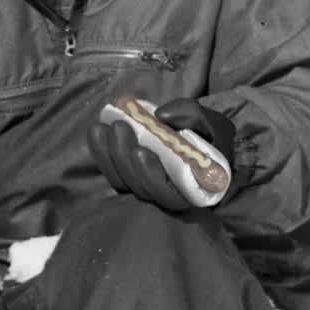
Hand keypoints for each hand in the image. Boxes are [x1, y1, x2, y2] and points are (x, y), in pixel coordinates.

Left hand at [92, 97, 232, 210]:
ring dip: (109, 154)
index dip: (151, 176)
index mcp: (193, 191)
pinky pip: (112, 172)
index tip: (140, 150)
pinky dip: (102, 152)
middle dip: (124, 156)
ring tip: (104, 127)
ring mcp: (146, 188)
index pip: (168, 195)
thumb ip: (192, 115)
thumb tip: (162, 114)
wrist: (206, 142)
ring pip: (122, 181)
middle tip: (120, 127)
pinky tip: (97, 130)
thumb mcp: (212, 123)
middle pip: (138, 186)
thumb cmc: (213, 136)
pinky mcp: (130, 179)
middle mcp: (167, 196)